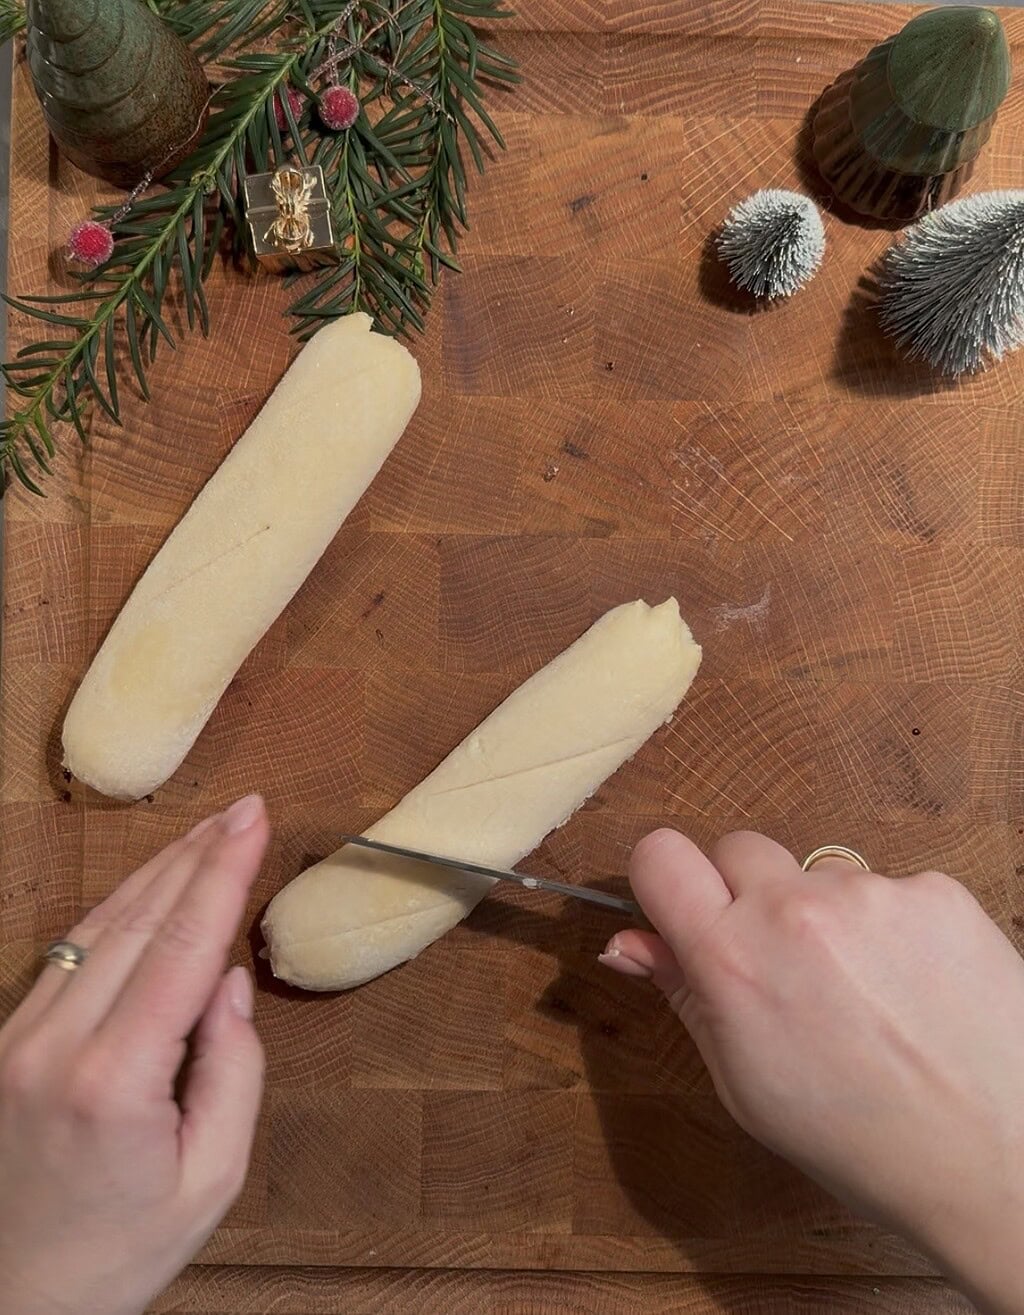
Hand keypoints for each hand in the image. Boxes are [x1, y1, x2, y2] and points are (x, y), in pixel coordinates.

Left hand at [0, 794, 268, 1314]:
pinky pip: (71, 955)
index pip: (180, 949)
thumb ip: (233, 1072)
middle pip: (137, 922)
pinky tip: (150, 886)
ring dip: (158, 873)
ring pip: (98, 927)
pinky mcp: (6, 1042)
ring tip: (206, 832)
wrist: (12, 1300)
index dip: (222, 876)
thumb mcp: (209, 1180)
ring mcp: (19, 1039)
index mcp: (113, 1081)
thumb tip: (230, 983)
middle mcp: (54, 1046)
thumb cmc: (119, 1251)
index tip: (254, 821)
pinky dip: (118, 909)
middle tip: (242, 809)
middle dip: (196, 857)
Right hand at [601, 829, 1023, 1314]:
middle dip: (746, 893)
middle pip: (738, 848)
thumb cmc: (866, 1141)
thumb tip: (628, 944)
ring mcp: (871, 893)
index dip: (663, 876)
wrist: (998, 1159)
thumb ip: (684, 996)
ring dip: (826, 914)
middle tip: (779, 961)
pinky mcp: (936, 890)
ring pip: (819, 872)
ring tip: (865, 992)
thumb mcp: (745, 1084)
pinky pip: (888, 887)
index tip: (681, 903)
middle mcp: (796, 910)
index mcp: (734, 961)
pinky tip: (912, 986)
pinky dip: (891, 926)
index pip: (660, 856)